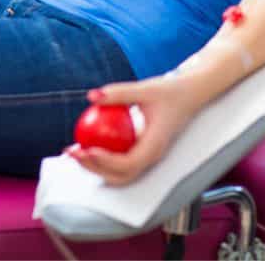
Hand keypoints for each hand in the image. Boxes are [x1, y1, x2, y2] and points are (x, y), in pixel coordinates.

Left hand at [65, 75, 201, 185]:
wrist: (192, 95)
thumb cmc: (171, 91)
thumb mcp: (146, 89)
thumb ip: (119, 92)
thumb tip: (91, 96)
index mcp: (155, 146)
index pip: (129, 164)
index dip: (106, 162)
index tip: (87, 150)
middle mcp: (152, 157)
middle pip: (120, 176)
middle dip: (93, 169)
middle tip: (73, 152)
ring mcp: (148, 158)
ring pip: (119, 175)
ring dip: (95, 168)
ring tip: (75, 152)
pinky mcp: (144, 153)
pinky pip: (121, 163)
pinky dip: (103, 160)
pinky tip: (87, 145)